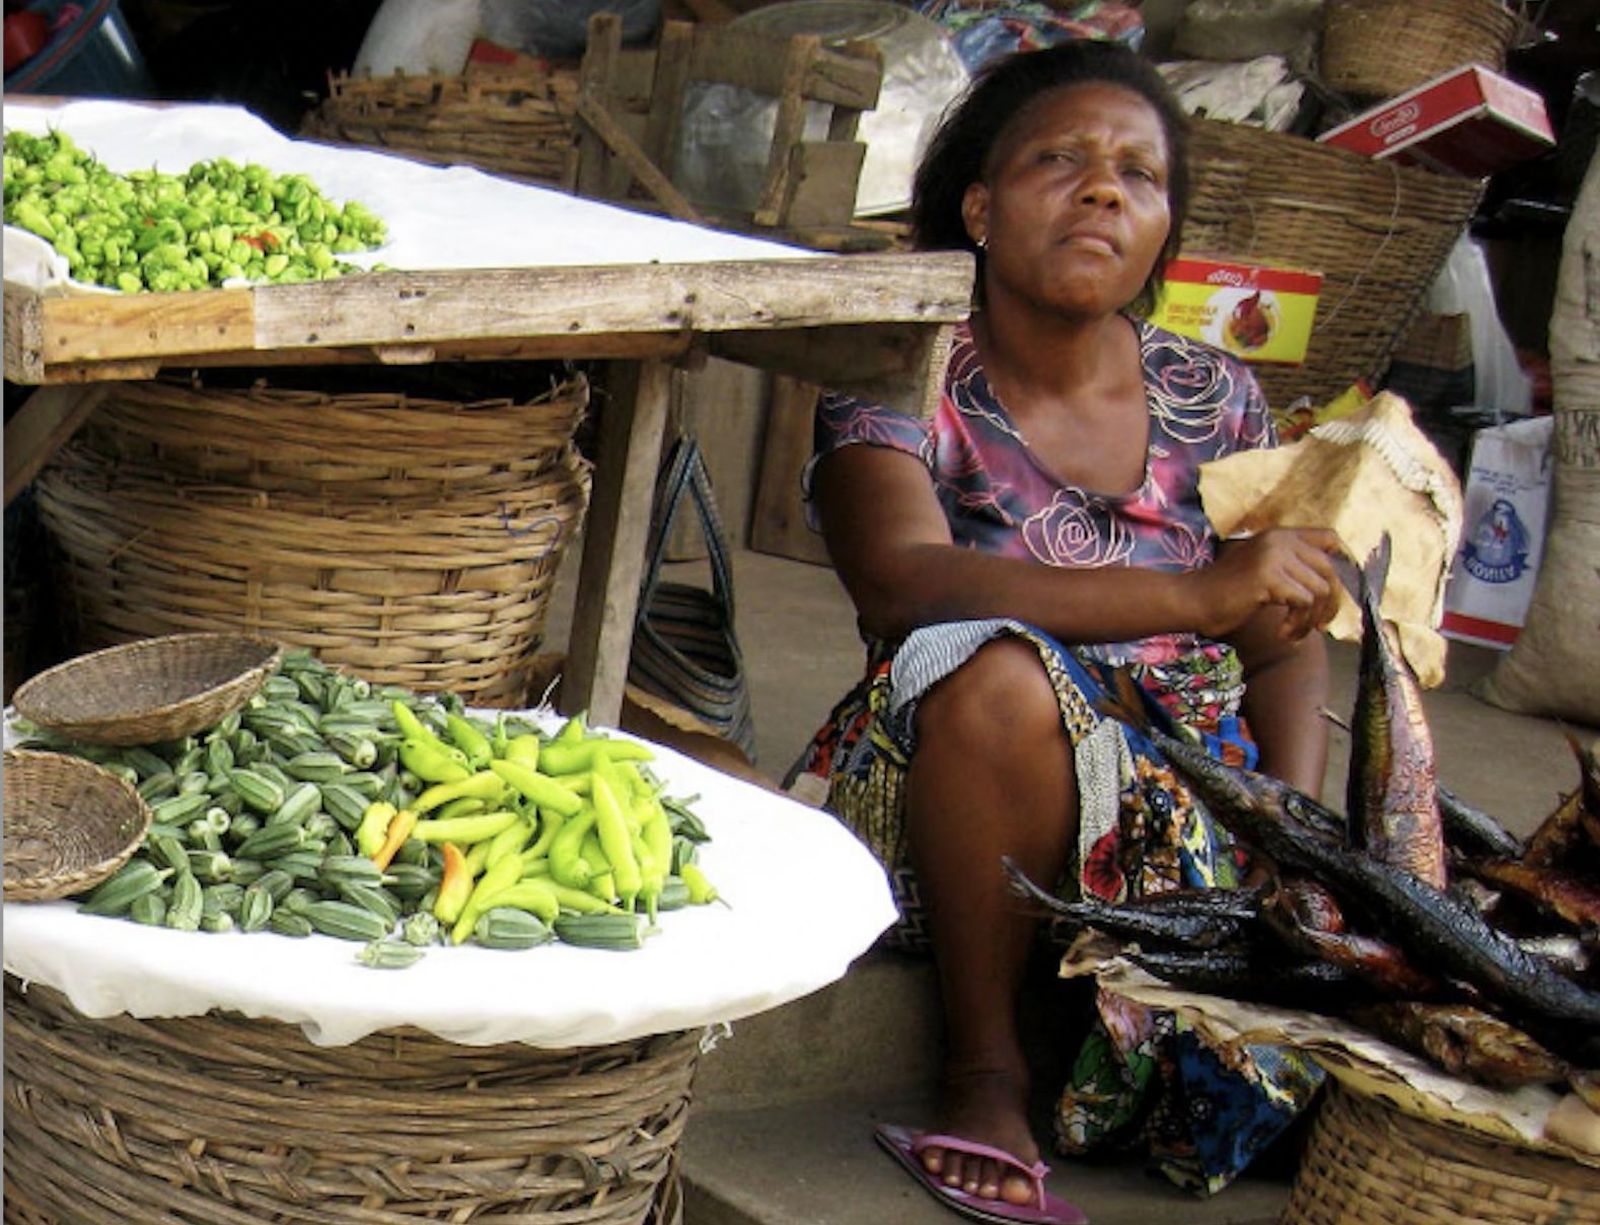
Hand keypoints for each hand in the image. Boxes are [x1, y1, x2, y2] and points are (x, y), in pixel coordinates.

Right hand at [1192, 527, 1344, 640]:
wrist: (1192, 600)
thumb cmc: (1226, 593)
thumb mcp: (1264, 572)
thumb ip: (1292, 569)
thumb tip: (1333, 586)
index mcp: (1279, 535)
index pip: (1329, 538)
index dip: (1341, 564)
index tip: (1332, 593)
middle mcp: (1279, 539)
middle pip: (1329, 570)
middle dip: (1329, 603)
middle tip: (1316, 625)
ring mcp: (1273, 555)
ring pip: (1319, 589)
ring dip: (1310, 619)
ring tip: (1294, 633)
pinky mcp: (1267, 576)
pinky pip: (1303, 602)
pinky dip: (1298, 623)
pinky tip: (1283, 633)